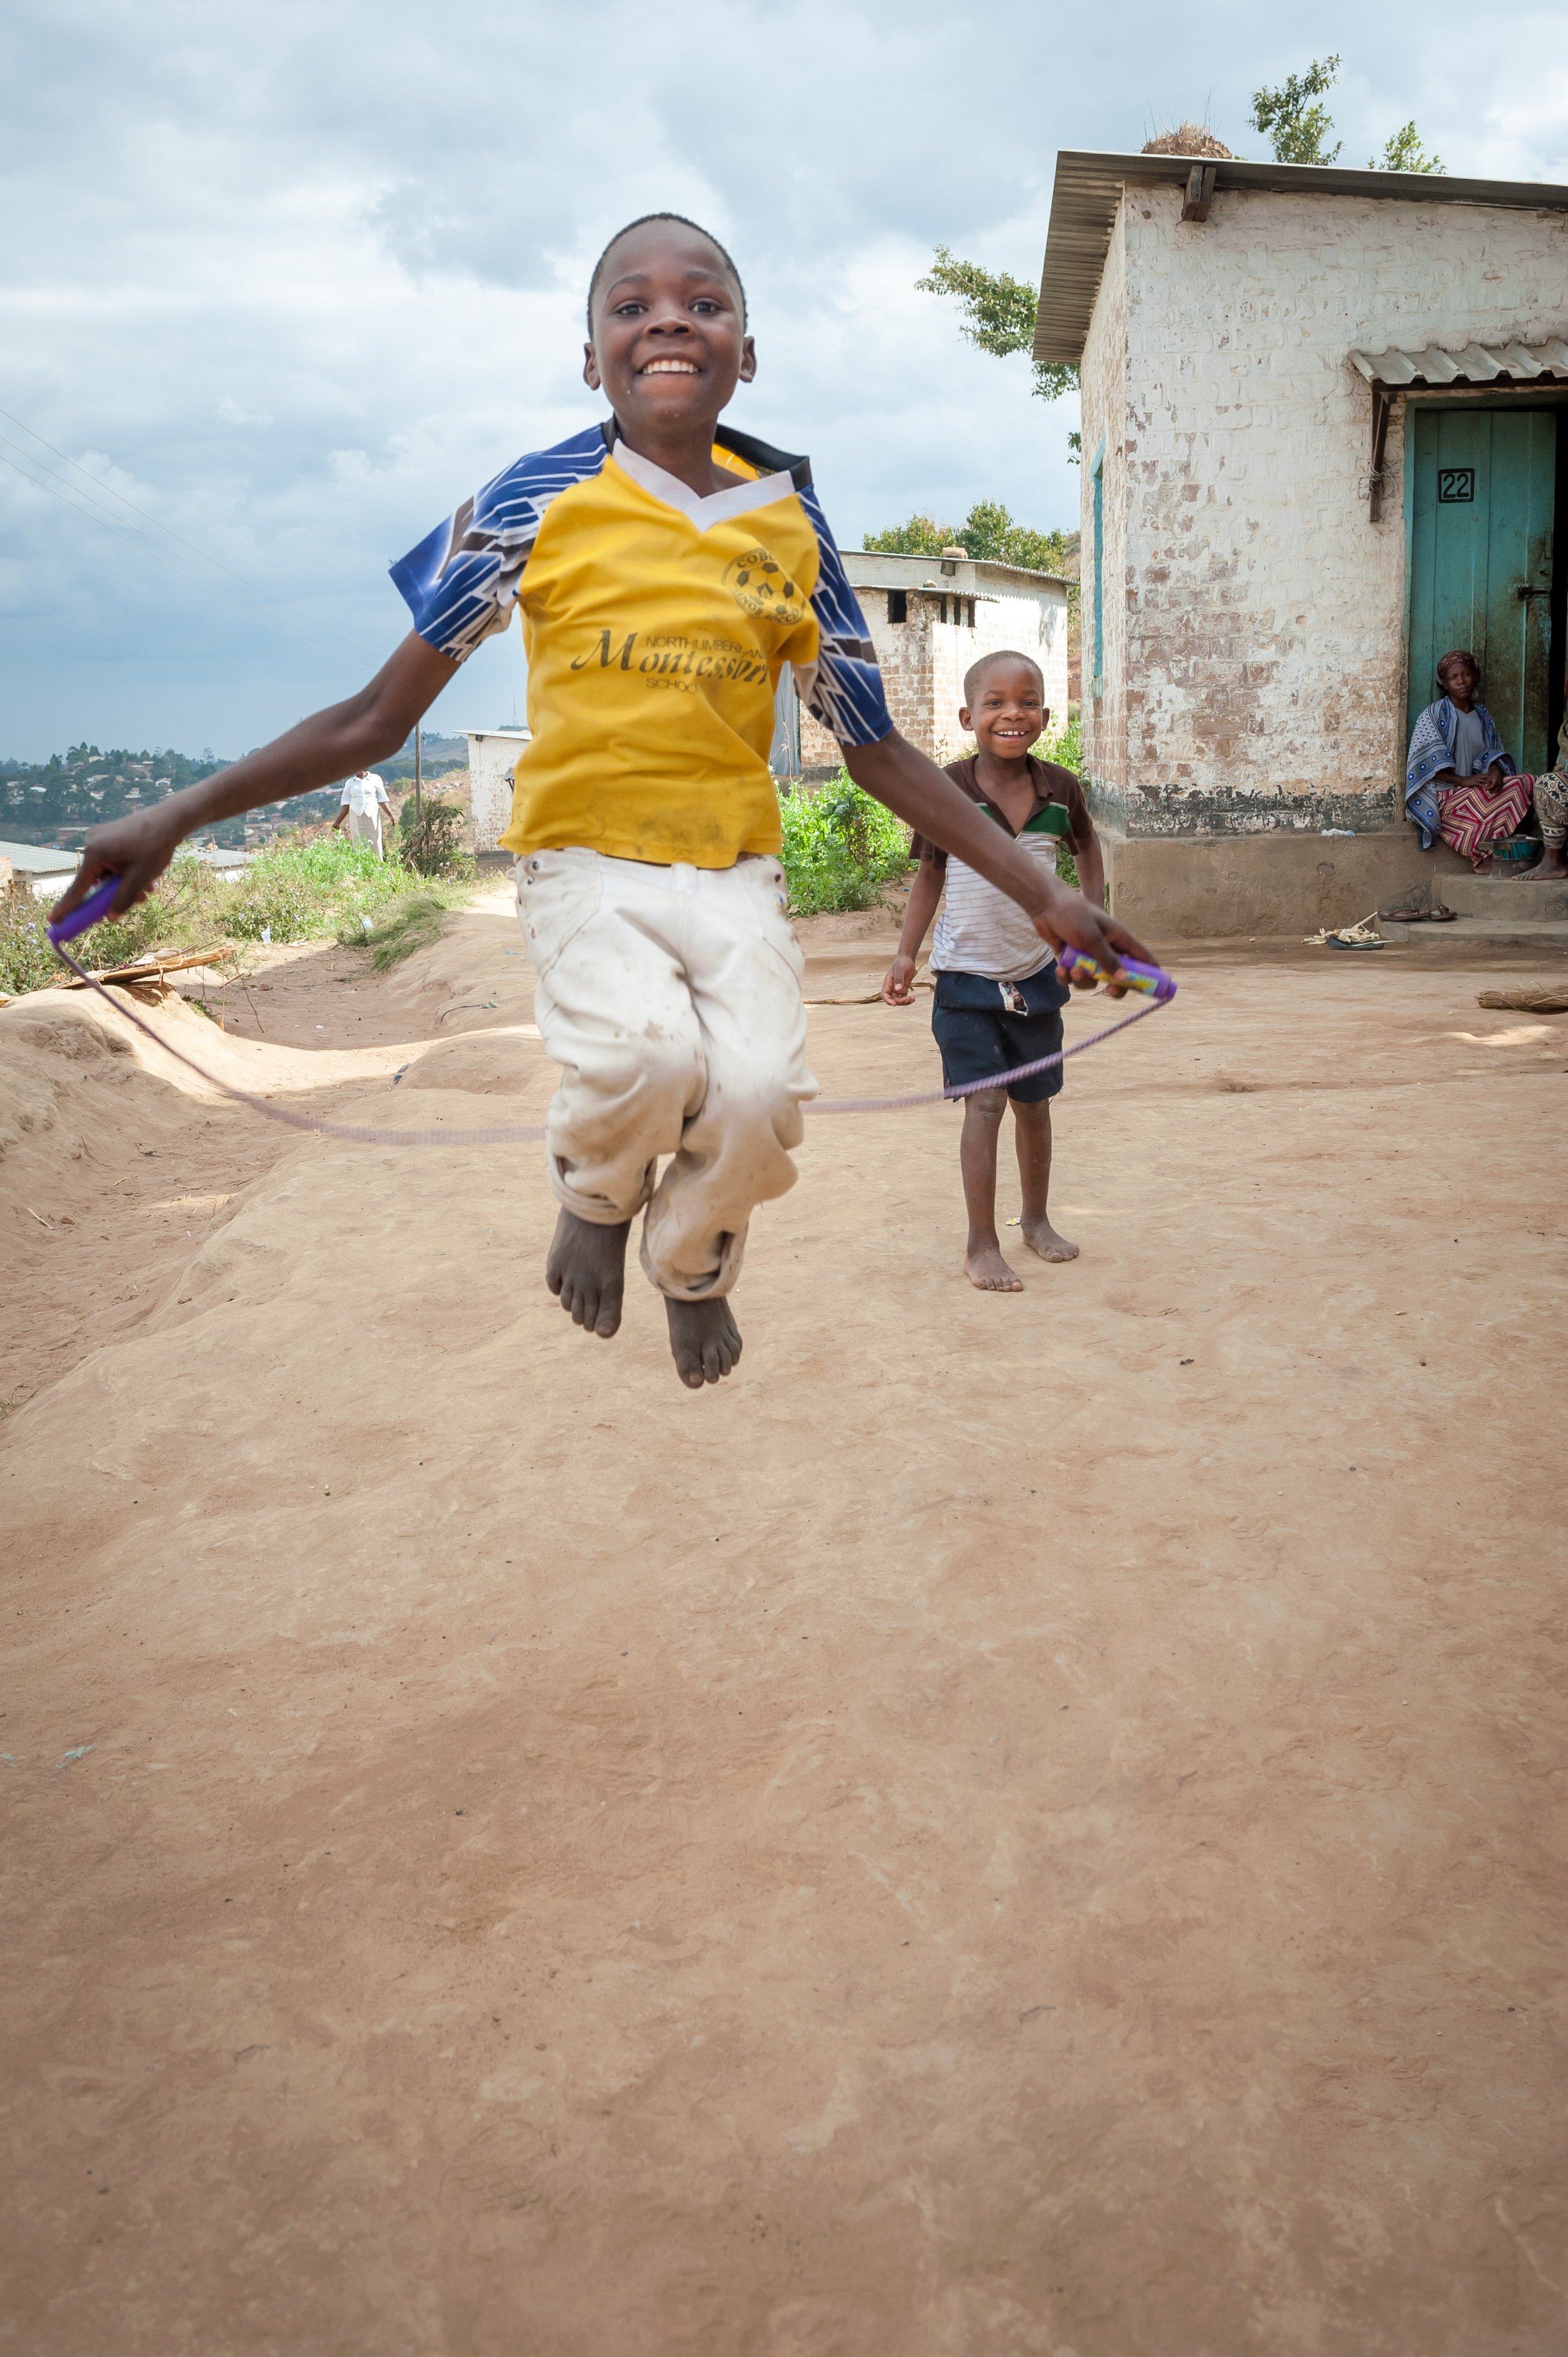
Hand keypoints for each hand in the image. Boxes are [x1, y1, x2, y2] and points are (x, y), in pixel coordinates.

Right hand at [49, 805, 183, 925]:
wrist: (170, 819)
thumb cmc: (155, 846)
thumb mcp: (140, 878)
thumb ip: (123, 899)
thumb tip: (110, 918)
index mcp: (94, 853)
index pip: (78, 887)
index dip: (67, 907)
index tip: (53, 920)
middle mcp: (92, 843)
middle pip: (97, 880)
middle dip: (116, 893)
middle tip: (140, 900)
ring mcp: (100, 838)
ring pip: (108, 872)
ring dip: (125, 883)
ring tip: (149, 886)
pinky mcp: (110, 836)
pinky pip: (112, 861)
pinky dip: (126, 871)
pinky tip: (146, 875)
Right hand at [881, 953, 919, 1004]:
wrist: (907, 959)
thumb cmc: (901, 962)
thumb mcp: (900, 969)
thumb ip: (898, 979)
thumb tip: (898, 989)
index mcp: (887, 982)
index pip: (884, 995)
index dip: (888, 1001)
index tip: (894, 1004)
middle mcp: (891, 987)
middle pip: (892, 999)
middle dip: (899, 1002)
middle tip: (907, 999)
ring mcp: (897, 989)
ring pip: (898, 1000)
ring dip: (904, 1002)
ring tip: (912, 999)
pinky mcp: (903, 989)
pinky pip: (904, 998)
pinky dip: (908, 1000)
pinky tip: (913, 998)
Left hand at [1027, 878, 1153, 995]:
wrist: (1045, 905)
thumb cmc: (1073, 914)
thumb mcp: (1092, 938)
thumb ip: (1108, 959)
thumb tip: (1124, 978)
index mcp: (1118, 939)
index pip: (1141, 958)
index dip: (1150, 973)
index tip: (1157, 990)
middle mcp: (1106, 949)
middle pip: (1118, 976)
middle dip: (1113, 986)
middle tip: (1108, 991)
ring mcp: (1088, 956)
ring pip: (1092, 980)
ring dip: (1083, 980)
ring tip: (1073, 970)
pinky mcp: (1070, 960)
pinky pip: (1073, 978)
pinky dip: (1067, 977)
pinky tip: (1061, 970)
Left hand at [1483, 765, 1507, 795]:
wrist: (1497, 773)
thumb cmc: (1492, 775)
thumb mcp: (1489, 778)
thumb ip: (1488, 782)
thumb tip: (1485, 786)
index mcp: (1496, 781)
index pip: (1492, 787)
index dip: (1488, 788)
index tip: (1484, 788)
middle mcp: (1499, 783)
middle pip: (1494, 789)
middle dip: (1490, 790)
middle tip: (1487, 789)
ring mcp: (1501, 784)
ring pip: (1497, 790)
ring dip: (1493, 791)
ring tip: (1489, 790)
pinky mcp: (1502, 785)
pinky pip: (1499, 790)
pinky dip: (1496, 791)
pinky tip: (1492, 790)